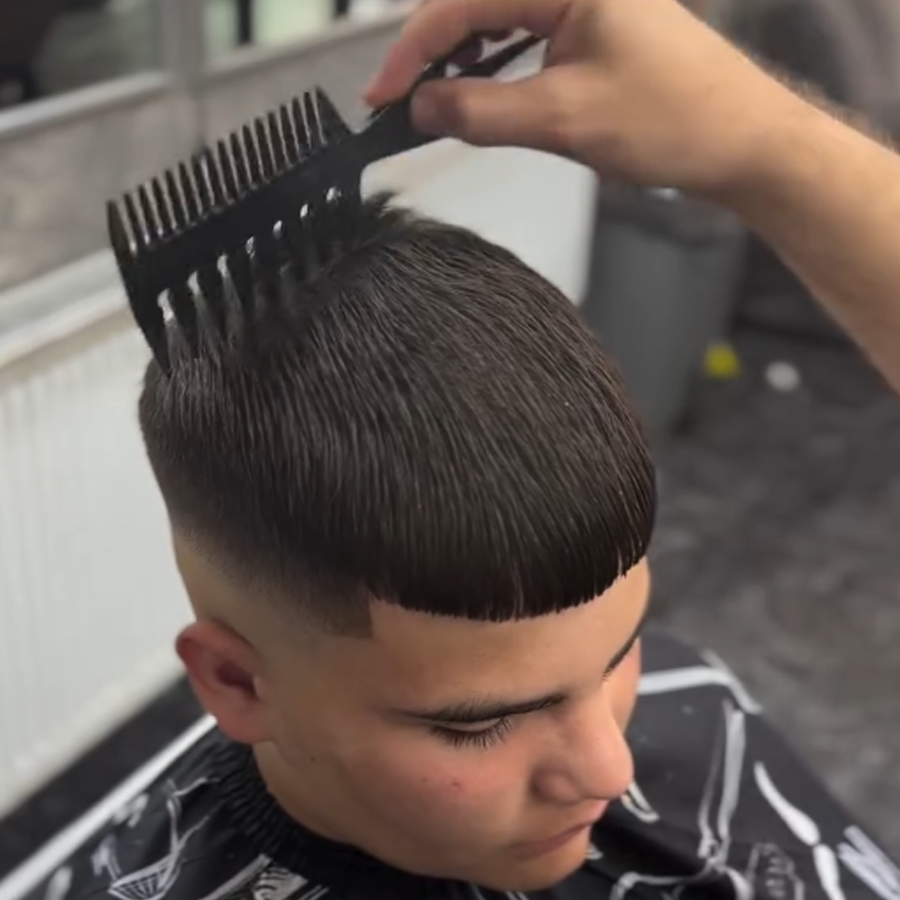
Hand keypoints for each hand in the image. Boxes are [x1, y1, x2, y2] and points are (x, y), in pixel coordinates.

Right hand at [364, 0, 797, 197]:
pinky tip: (477, 87)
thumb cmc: (673, 121)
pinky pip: (524, 32)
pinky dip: (494, 63)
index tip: (380, 96)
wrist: (740, 141)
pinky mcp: (592, 23)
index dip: (413, 52)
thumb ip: (482, 111)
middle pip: (477, 4)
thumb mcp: (564, 119)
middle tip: (398, 104)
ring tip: (430, 100)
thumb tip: (421, 108)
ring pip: (497, 17)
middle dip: (432, 53)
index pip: (465, 5)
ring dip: (460, 58)